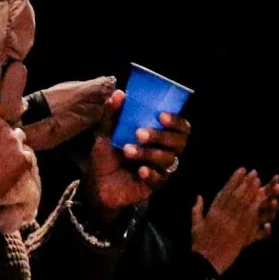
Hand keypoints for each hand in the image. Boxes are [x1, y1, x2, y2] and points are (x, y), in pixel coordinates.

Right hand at [0, 97, 37, 203]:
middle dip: (3, 135)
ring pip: (20, 140)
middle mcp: (2, 125)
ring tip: (0, 162)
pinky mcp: (23, 160)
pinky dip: (20, 163)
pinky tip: (8, 171)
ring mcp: (14, 142)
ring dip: (13, 148)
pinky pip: (27, 157)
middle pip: (9, 126)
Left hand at [83, 93, 190, 221]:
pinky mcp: (154, 186)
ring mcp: (161, 169)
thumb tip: (119, 93)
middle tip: (139, 133)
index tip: (160, 116)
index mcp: (159, 136)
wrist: (97, 183)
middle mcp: (165, 151)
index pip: (181, 128)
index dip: (176, 121)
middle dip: (161, 136)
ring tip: (127, 150)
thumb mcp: (106, 133)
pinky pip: (159, 179)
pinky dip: (151, 173)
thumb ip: (112, 114)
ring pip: (168, 159)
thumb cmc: (106, 156)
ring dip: (148, 153)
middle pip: (178, 142)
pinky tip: (140, 170)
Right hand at [190, 169, 278, 274]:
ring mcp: (233, 224)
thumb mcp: (195, 225)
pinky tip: (262, 198)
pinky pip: (250, 217)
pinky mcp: (241, 233)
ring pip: (244, 203)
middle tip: (254, 172)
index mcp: (213, 212)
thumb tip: (198, 196)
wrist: (206, 262)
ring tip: (259, 181)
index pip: (225, 191)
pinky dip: (256, 206)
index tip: (241, 170)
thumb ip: (197, 209)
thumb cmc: (200, 244)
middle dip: (245, 182)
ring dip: (252, 191)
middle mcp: (223, 215)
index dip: (234, 179)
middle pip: (236, 194)